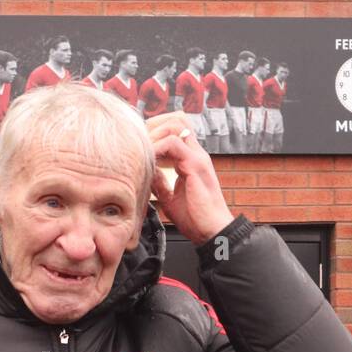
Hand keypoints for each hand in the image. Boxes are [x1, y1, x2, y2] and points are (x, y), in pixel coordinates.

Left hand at [144, 112, 234, 244]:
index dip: (156, 131)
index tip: (141, 145)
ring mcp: (197, 157)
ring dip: (154, 134)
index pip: (176, 129)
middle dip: (154, 125)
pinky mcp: (195, 165)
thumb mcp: (170, 197)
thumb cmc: (195, 219)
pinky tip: (147, 161)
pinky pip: (173, 142)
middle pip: (177, 119)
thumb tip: (145, 171)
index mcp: (191, 160)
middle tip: (139, 142)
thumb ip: (160, 181)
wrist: (212, 232)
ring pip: (175, 125)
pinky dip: (156, 148)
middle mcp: (196, 154)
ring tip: (142, 151)